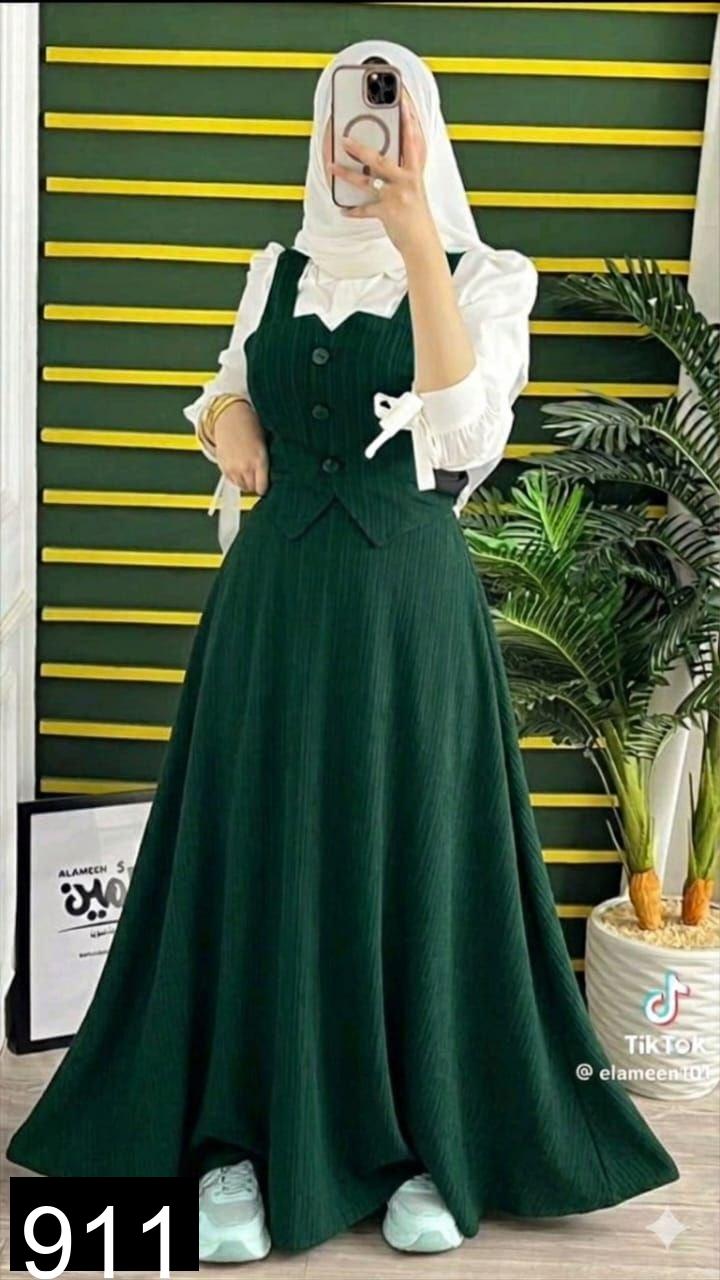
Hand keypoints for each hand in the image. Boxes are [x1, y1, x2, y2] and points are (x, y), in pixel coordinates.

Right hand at [214, 401, 269, 494]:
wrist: (230, 417)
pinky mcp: (223, 467)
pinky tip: (240, 467)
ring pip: (242, 487)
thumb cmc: (250, 426)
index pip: (262, 487)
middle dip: (256, 484)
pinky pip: (232, 481)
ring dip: (246, 482)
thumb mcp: (265, 443)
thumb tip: (273, 476)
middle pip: (252, 489)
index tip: (267, 483)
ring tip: (249, 471)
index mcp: (260, 460)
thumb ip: (267, 462)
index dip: (265, 486)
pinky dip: (236, 478)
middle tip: (258, 476)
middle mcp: (245, 466)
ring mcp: (233, 468)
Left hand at [329, 96, 438, 255]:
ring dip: (347, 173)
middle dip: (361, 149)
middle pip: (381, 160)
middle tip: (344, 139)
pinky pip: (365, 210)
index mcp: (415, 172)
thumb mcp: (415, 189)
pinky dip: (353, 211)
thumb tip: (383, 161)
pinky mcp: (388, 213)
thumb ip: (403, 172)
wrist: (424, 244)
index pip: (413, 141)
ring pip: (367, 181)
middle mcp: (407, 181)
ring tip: (332, 166)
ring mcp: (397, 197)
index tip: (403, 101)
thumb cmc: (418, 216)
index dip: (409, 120)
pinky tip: (343, 209)